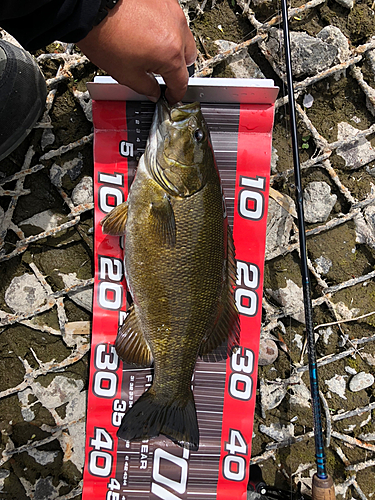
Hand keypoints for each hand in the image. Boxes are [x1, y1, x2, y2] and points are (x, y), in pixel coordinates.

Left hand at [77, 0, 196, 103]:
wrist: (92, 7)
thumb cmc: (105, 35)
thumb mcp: (126, 75)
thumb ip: (146, 88)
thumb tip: (154, 92)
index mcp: (170, 54)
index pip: (181, 82)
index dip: (175, 94)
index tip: (170, 96)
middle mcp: (176, 30)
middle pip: (188, 58)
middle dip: (177, 69)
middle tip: (161, 74)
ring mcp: (171, 11)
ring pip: (182, 36)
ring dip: (172, 48)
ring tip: (151, 51)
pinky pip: (172, 19)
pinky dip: (165, 29)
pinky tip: (148, 33)